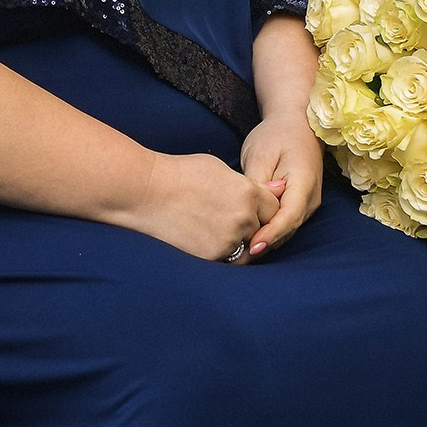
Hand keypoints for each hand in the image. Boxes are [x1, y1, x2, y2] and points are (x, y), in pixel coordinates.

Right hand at [127, 152, 278, 261]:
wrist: (146, 192)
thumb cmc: (181, 173)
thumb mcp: (219, 168)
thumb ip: (252, 184)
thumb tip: (280, 190)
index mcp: (248, 193)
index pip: (274, 207)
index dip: (263, 206)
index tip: (249, 205)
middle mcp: (243, 218)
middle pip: (263, 228)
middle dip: (253, 224)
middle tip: (230, 216)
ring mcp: (228, 240)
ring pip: (249, 247)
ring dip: (241, 240)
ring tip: (219, 228)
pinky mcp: (212, 256)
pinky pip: (230, 258)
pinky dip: (224, 252)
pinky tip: (209, 238)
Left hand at [239, 112, 323, 257]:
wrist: (296, 123)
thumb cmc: (276, 135)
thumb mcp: (261, 154)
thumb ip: (257, 183)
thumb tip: (251, 209)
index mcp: (304, 183)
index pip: (288, 217)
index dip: (270, 234)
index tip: (252, 246)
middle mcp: (311, 198)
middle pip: (288, 228)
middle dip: (266, 243)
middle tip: (239, 256)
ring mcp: (308, 203)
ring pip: (287, 228)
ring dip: (268, 240)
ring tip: (241, 253)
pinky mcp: (299, 204)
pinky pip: (285, 222)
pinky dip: (270, 231)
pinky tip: (248, 238)